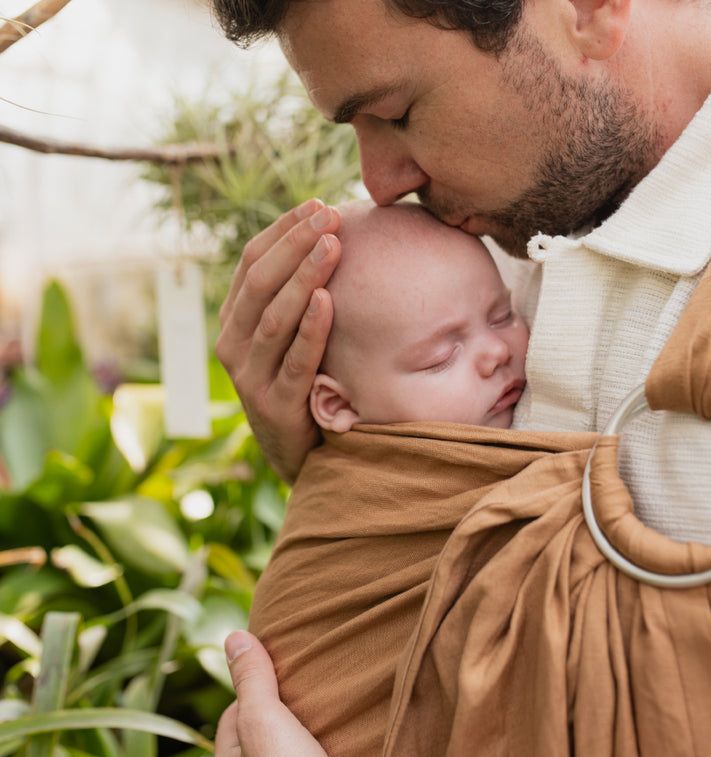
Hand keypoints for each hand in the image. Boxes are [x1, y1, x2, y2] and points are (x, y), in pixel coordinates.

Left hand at [209, 631, 346, 756]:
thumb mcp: (264, 722)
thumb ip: (252, 680)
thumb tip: (233, 637)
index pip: (237, 707)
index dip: (259, 684)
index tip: (285, 668)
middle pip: (262, 732)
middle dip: (283, 711)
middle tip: (312, 691)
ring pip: (286, 754)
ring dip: (305, 737)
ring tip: (330, 719)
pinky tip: (340, 752)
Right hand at [216, 200, 341, 482]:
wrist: (299, 452)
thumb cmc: (302, 383)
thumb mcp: (289, 337)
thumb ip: (296, 298)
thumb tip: (331, 239)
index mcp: (234, 321)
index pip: (252, 263)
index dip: (282, 231)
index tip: (317, 205)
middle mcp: (233, 344)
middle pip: (260, 283)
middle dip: (294, 245)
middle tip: (330, 215)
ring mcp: (250, 377)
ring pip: (274, 318)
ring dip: (304, 278)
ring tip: (333, 245)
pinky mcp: (274, 405)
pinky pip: (295, 361)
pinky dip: (311, 329)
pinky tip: (328, 300)